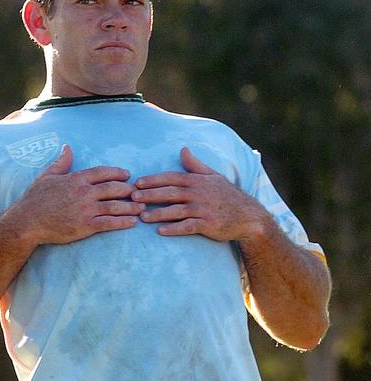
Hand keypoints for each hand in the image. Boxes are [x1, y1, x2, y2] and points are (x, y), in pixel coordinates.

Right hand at [14, 145, 143, 244]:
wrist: (27, 221)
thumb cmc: (35, 198)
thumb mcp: (47, 176)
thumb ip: (61, 162)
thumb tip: (67, 147)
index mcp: (76, 179)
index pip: (103, 172)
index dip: (118, 173)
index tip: (128, 175)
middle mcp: (84, 192)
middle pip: (114, 188)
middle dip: (130, 189)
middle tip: (140, 192)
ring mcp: (86, 209)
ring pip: (116, 206)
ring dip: (132, 206)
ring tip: (142, 207)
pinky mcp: (85, 226)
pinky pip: (110, 223)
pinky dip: (123, 222)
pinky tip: (133, 222)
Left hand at [132, 146, 268, 241]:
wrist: (249, 216)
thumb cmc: (226, 195)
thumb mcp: (213, 176)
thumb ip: (195, 164)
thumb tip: (182, 149)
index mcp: (197, 181)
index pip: (171, 178)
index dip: (153, 180)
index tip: (137, 182)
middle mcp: (199, 193)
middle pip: (170, 193)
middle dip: (150, 195)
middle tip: (132, 197)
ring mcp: (203, 209)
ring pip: (177, 210)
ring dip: (158, 214)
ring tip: (141, 217)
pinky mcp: (208, 224)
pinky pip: (188, 226)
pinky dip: (174, 229)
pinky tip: (161, 231)